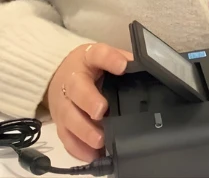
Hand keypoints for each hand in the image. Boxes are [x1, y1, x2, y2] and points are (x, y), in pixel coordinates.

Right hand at [46, 43, 131, 161]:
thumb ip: (124, 61)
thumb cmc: (90, 66)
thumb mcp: (105, 57)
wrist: (60, 74)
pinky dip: (77, 148)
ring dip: (84, 131)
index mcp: (88, 58)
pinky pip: (65, 136)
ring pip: (69, 117)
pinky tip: (91, 155)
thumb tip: (147, 69)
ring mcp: (63, 103)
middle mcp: (71, 80)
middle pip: (77, 90)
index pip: (98, 54)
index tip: (122, 67)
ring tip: (100, 140)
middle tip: (101, 113)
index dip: (109, 59)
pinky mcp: (59, 122)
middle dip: (89, 102)